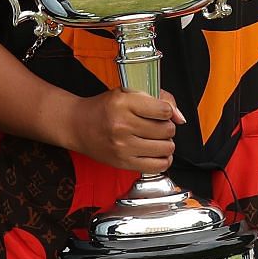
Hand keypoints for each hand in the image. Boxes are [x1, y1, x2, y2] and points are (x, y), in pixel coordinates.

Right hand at [65, 89, 182, 172]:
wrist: (78, 125)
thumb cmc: (103, 108)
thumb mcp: (127, 92)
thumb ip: (157, 98)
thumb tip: (179, 117)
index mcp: (123, 103)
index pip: (163, 110)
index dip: (168, 111)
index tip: (162, 112)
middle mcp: (122, 126)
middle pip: (166, 130)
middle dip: (167, 127)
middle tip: (158, 125)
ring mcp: (123, 147)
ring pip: (165, 148)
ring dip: (166, 143)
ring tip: (157, 138)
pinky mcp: (123, 163)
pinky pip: (157, 166)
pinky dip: (163, 159)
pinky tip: (157, 152)